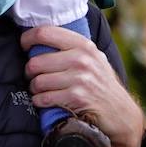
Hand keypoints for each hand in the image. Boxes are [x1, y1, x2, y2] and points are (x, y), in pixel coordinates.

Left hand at [21, 25, 144, 146]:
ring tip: (41, 91)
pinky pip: (44, 98)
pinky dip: (40, 102)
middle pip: (36, 61)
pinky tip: (45, 101)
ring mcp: (80, 78)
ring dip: (35, 89)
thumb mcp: (93, 59)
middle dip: (30, 72)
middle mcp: (82, 58)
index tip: (24, 46)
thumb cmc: (101, 84)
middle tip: (34, 77)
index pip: (45, 32)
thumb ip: (71, 47)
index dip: (27, 38)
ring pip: (37, 81)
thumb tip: (39, 38)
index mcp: (83, 44)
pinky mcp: (77, 98)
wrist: (121, 113)